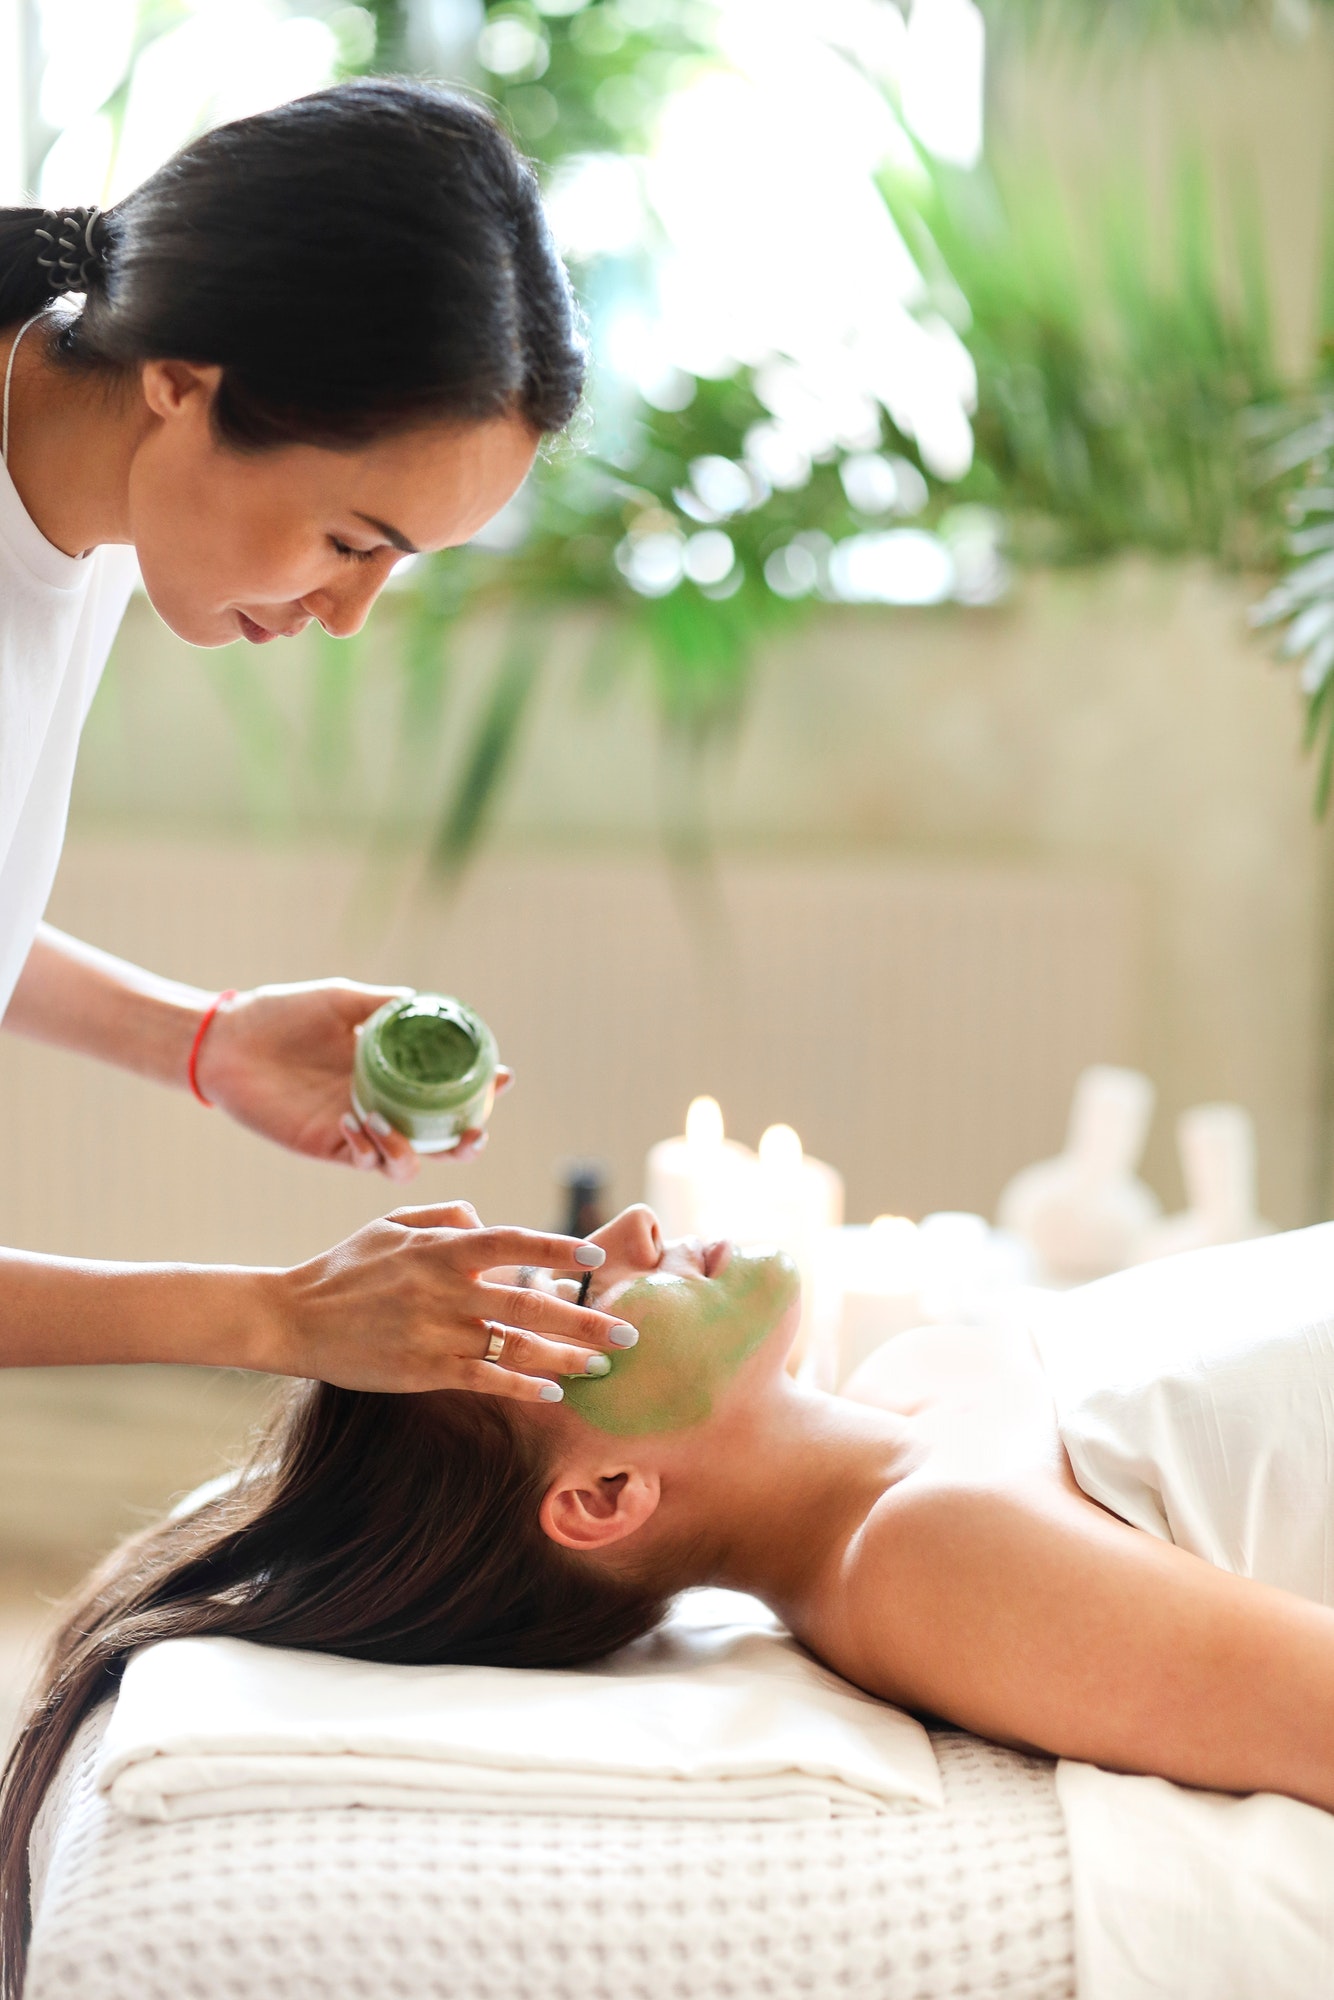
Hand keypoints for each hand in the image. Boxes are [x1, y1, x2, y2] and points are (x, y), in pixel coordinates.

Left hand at [193, 981, 512, 1183]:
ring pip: (409, 1161)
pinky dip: (369, 1149)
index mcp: (394, 1069)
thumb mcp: (340, 999)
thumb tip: (426, 1004)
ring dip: (415, 1152)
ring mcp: (361, 1129)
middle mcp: (386, 1103)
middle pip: (443, 1136)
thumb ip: (382, 1005)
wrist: (228, 1041)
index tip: (503, 1077)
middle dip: (468, 1140)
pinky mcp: (330, 1146)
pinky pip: (364, 1160)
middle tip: (474, 1132)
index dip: (483, 1087)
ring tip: (396, 1127)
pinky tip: (354, 1122)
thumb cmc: (282, 1013)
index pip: (450, 1086)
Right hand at [266, 1203, 636, 1397]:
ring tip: (600, 1366)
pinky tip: (553, 1392)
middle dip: (584, 1321)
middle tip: (626, 1333)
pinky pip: (485, 1379)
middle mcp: (445, 1289)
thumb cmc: (345, 1267)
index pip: (513, 1243)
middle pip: (530, 1305)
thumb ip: (445, 1217)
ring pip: (515, 1348)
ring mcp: (436, 1333)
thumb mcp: (392, 1225)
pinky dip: (522, 1386)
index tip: (595, 1258)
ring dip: (564, 1359)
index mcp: (441, 1249)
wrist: (292, 1317)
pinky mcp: (424, 1370)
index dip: (557, 1251)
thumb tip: (487, 1222)